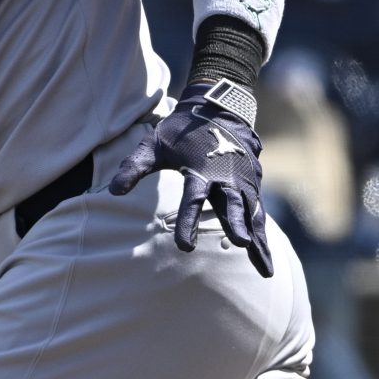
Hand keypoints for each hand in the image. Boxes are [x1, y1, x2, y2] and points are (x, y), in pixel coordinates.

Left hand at [107, 83, 275, 275]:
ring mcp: (243, 180)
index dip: (188, 221)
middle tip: (242, 243)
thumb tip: (113, 191)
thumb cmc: (182, 130)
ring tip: (264, 269)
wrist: (218, 108)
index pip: (192, 199)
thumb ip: (134, 167)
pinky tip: (265, 262)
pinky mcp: (253, 184)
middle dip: (237, 223)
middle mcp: (225, 175)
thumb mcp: (153, 143)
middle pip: (232, 203)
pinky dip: (263, 238)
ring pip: (252, 214)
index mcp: (199, 168)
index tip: (185, 246)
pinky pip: (259, 215)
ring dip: (258, 240)